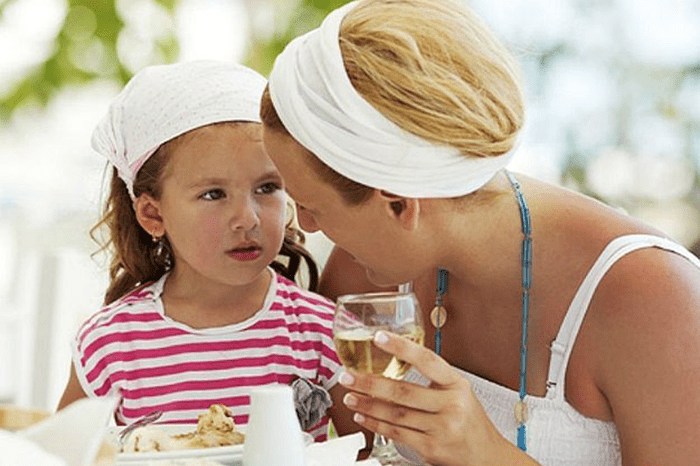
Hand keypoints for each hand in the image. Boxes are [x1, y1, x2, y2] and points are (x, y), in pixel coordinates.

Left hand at [338, 331, 535, 465]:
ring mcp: (442, 428)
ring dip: (367, 404)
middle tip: (347, 375)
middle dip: (369, 382)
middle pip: (403, 391)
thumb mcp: (458, 392)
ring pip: (395, 414)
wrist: (487, 456)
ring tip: (349, 396)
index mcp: (457, 384)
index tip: (379, 337)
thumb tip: (396, 357)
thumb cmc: (468, 420)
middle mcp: (452, 405)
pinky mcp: (432, 447)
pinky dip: (375, 424)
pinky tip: (363, 415)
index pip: (427, 360)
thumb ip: (433, 378)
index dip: (402, 347)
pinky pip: (396, 433)